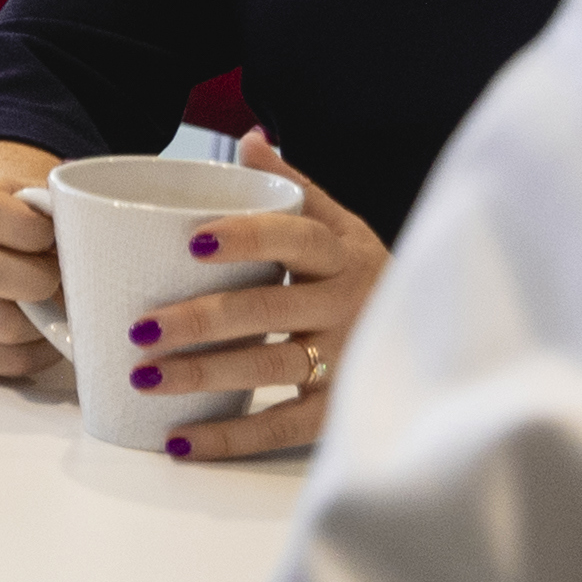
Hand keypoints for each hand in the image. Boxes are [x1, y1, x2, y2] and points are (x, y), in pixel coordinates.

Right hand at [0, 139, 61, 382]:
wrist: (10, 235)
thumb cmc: (48, 221)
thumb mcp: (61, 199)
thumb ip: (78, 209)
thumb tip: (104, 234)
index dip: (27, 230)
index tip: (57, 237)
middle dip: (36, 284)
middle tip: (62, 282)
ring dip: (41, 326)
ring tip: (61, 313)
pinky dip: (28, 355)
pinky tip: (44, 335)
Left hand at [120, 133, 388, 459]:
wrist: (441, 330)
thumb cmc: (361, 273)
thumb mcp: (340, 225)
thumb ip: (293, 189)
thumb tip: (249, 140)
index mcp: (340, 252)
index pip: (295, 239)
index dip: (247, 238)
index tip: (193, 242)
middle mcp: (347, 303)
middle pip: (268, 308)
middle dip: (200, 319)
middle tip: (139, 327)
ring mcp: (348, 357)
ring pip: (270, 366)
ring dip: (203, 374)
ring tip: (143, 376)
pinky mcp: (344, 408)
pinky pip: (283, 425)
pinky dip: (229, 436)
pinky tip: (178, 440)